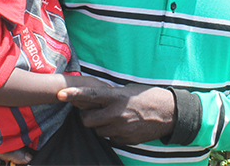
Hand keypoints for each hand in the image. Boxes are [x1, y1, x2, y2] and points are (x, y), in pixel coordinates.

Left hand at [58, 84, 175, 144]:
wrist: (169, 113)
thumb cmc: (149, 97)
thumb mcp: (129, 91)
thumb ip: (111, 95)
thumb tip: (94, 99)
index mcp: (117, 97)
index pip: (91, 95)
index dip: (74, 95)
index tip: (60, 94)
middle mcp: (117, 113)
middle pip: (88, 120)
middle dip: (87, 116)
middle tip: (94, 112)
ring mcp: (121, 128)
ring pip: (98, 131)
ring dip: (100, 125)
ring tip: (113, 118)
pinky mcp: (125, 139)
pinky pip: (110, 139)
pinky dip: (112, 133)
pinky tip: (123, 126)